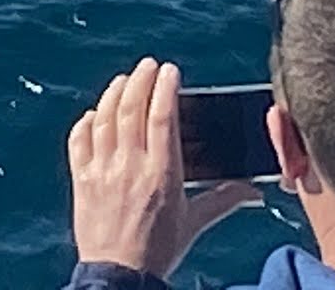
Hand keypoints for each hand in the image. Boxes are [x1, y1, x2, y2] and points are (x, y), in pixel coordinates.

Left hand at [68, 58, 264, 279]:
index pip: (162, 118)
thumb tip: (254, 189)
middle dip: (140, 80)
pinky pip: (80, 140)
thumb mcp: (194, 223)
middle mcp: (131, 167)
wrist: (120, 276)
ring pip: (105, 119)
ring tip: (125, 80)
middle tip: (148, 65)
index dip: (165, 89)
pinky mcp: (82, 179)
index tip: (170, 71)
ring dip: (114, 93)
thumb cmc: (160, 250)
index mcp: (162, 175)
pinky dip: (87, 121)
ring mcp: (103, 171)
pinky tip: (96, 113)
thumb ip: (223, 200)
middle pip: (132, 110)